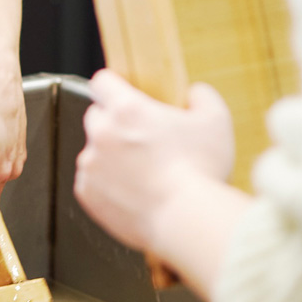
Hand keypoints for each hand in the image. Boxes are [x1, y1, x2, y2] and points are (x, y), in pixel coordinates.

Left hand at [74, 69, 233, 253]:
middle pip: (96, 116)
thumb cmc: (201, 170)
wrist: (186, 220)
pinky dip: (107, 184)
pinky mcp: (86, 192)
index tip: (124, 96)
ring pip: (94, 150)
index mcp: (126, 109)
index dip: (114, 87)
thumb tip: (193, 92)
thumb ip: (202, 97)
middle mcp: (101, 132)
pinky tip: (135, 192)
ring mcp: (90, 163)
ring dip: (111, 156)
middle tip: (142, 140)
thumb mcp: (215, 121)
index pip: (102, 82)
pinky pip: (92, 181)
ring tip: (144, 172)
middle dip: (115, 123)